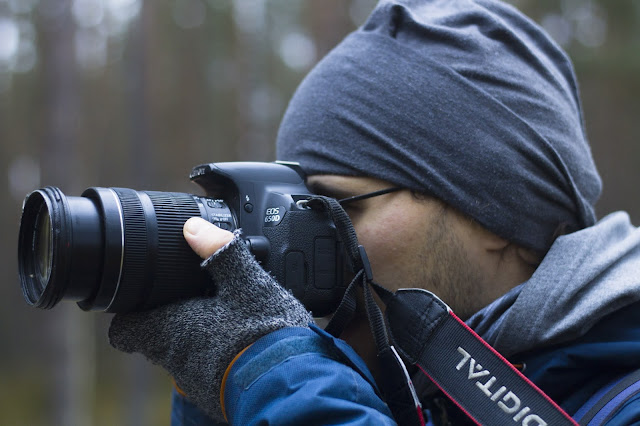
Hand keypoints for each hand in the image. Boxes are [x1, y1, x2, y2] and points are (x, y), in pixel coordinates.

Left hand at [109, 218, 311, 420]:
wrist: (293, 384)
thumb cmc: (267, 335)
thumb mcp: (247, 283)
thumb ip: (220, 251)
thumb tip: (194, 227)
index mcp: (173, 330)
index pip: (125, 329)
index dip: (130, 312)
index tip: (142, 298)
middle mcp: (176, 361)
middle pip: (156, 340)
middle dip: (170, 320)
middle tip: (195, 299)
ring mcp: (195, 384)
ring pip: (182, 356)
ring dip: (195, 339)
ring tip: (225, 319)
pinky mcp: (216, 397)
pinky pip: (206, 371)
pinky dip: (216, 356)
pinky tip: (242, 344)